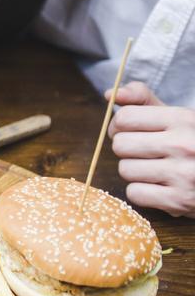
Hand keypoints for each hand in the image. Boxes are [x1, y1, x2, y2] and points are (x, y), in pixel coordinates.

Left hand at [107, 81, 194, 216]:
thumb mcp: (178, 117)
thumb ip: (143, 100)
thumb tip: (110, 94)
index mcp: (184, 119)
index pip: (125, 118)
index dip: (119, 125)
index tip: (127, 131)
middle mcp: (185, 145)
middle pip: (121, 145)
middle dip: (127, 149)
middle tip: (143, 152)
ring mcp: (184, 174)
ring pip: (125, 170)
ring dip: (134, 171)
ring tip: (155, 169)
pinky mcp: (180, 201)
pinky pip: (134, 193)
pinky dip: (142, 192)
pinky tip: (159, 186)